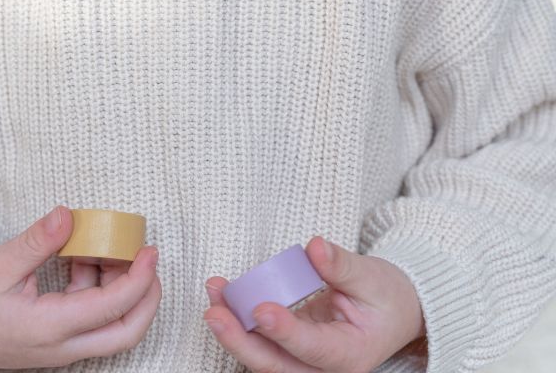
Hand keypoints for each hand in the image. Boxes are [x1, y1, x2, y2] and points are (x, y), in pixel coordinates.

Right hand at [0, 206, 160, 369]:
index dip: (138, 279)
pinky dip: (99, 290)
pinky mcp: (60, 341)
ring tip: (110, 248)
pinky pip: (93, 320)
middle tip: (149, 259)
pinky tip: (86, 258)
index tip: (149, 251)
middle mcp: (63, 346)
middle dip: (148, 297)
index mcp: (50, 328)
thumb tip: (67, 215)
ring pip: (112, 327)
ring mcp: (63, 348)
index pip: (112, 308)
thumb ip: (37, 242)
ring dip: (122, 289)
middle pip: (126, 332)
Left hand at [203, 236, 425, 372]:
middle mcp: (325, 369)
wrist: (394, 312)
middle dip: (241, 342)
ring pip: (263, 358)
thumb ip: (342, 266)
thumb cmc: (386, 296)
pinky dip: (239, 321)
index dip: (285, 332)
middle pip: (277, 365)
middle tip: (215, 313)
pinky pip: (261, 342)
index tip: (260, 309)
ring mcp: (305, 362)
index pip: (313, 349)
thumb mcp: (373, 277)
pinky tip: (221, 296)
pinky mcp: (290, 349)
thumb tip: (315, 247)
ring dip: (233, 330)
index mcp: (352, 355)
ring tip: (213, 294)